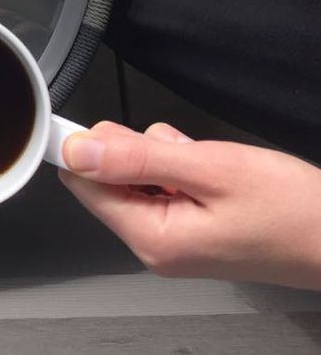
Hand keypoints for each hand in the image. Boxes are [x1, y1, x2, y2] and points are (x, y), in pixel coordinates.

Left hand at [59, 121, 320, 289]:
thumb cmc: (294, 212)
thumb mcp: (210, 169)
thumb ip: (137, 158)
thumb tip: (79, 151)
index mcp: (153, 238)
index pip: (84, 185)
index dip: (86, 148)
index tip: (103, 126)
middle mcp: (157, 247)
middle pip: (109, 180)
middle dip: (137, 152)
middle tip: (182, 151)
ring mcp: (175, 241)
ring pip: (138, 178)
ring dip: (165, 158)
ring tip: (209, 166)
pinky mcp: (192, 231)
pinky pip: (165, 187)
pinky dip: (183, 170)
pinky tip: (215, 174)